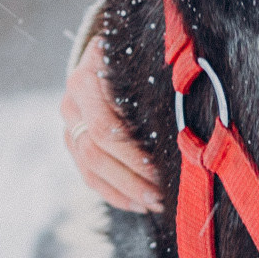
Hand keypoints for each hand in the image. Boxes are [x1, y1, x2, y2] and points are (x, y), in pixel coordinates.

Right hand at [61, 40, 163, 213]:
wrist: (110, 53)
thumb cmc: (140, 60)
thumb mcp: (147, 62)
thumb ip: (159, 84)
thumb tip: (189, 118)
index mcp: (88, 79)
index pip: (107, 129)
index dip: (136, 156)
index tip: (167, 171)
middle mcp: (72, 102)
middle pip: (96, 152)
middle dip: (132, 179)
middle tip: (162, 197)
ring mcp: (69, 123)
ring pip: (90, 168)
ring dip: (125, 191)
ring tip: (156, 204)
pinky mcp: (72, 141)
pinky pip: (88, 176)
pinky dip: (115, 194)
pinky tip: (139, 205)